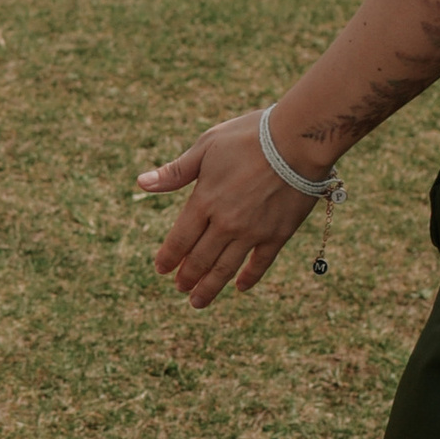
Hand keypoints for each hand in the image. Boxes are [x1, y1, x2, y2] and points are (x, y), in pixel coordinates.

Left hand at [141, 114, 320, 307]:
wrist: (298, 140)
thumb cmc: (249, 137)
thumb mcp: (206, 146)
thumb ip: (176, 172)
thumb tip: (141, 183)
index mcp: (204, 201)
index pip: (180, 239)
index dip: (169, 257)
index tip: (161, 269)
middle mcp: (225, 223)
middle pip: (200, 259)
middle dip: (187, 277)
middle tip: (180, 288)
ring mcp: (252, 232)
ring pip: (225, 268)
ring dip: (210, 287)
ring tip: (198, 301)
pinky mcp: (278, 234)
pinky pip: (260, 263)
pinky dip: (249, 277)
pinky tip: (241, 286)